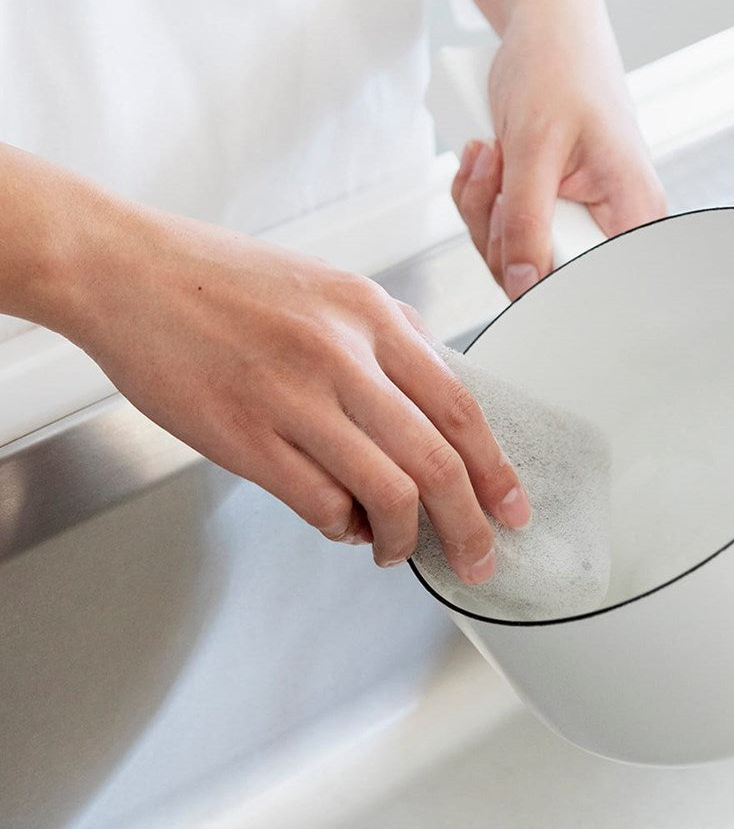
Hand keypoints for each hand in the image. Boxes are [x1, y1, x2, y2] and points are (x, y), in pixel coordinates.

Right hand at [54, 204, 530, 583]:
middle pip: (437, 461)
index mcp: (370, 314)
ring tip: (397, 548)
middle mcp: (342, 355)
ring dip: (402, 537)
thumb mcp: (328, 286)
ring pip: (386, 492)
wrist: (127, 272)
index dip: (495, 468)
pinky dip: (341, 527)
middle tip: (479, 557)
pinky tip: (340, 525)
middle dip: (469, 524)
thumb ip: (388, 337)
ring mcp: (292, 397)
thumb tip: (436, 395)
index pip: (460, 407)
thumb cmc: (223, 280)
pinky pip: (318, 503)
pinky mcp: (243, 437)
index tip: (512, 506)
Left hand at [450, 0, 666, 298]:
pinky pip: (500, 230)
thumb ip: (526, 222)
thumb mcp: (534, 148)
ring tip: (488, 151)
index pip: (596, 284)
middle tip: (495, 171)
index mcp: (631, 213)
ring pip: (512, 254)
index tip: (515, 243)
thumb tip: (521, 286)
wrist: (545, 26)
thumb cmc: (557, 67)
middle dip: (499, 229)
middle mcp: (608, 224)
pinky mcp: (544, 207)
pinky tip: (482, 156)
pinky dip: (478, 198)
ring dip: (481, 206)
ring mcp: (572, 217)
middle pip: (542, 276)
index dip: (550, 287)